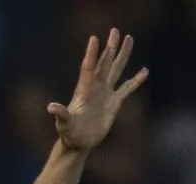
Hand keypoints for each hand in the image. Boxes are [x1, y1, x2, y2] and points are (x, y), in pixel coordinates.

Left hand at [50, 29, 148, 152]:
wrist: (79, 141)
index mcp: (83, 90)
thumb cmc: (69, 133)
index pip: (88, 68)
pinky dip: (136, 80)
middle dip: (110, 48)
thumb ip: (61, 114)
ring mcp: (105, 93)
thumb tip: (51, 107)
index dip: (91, 54)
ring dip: (122, 55)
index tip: (94, 38)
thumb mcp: (64, 124)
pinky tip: (145, 71)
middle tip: (115, 31)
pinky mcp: (114, 102)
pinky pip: (127, 88)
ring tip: (129, 39)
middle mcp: (95, 87)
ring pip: (116, 70)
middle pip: (104, 63)